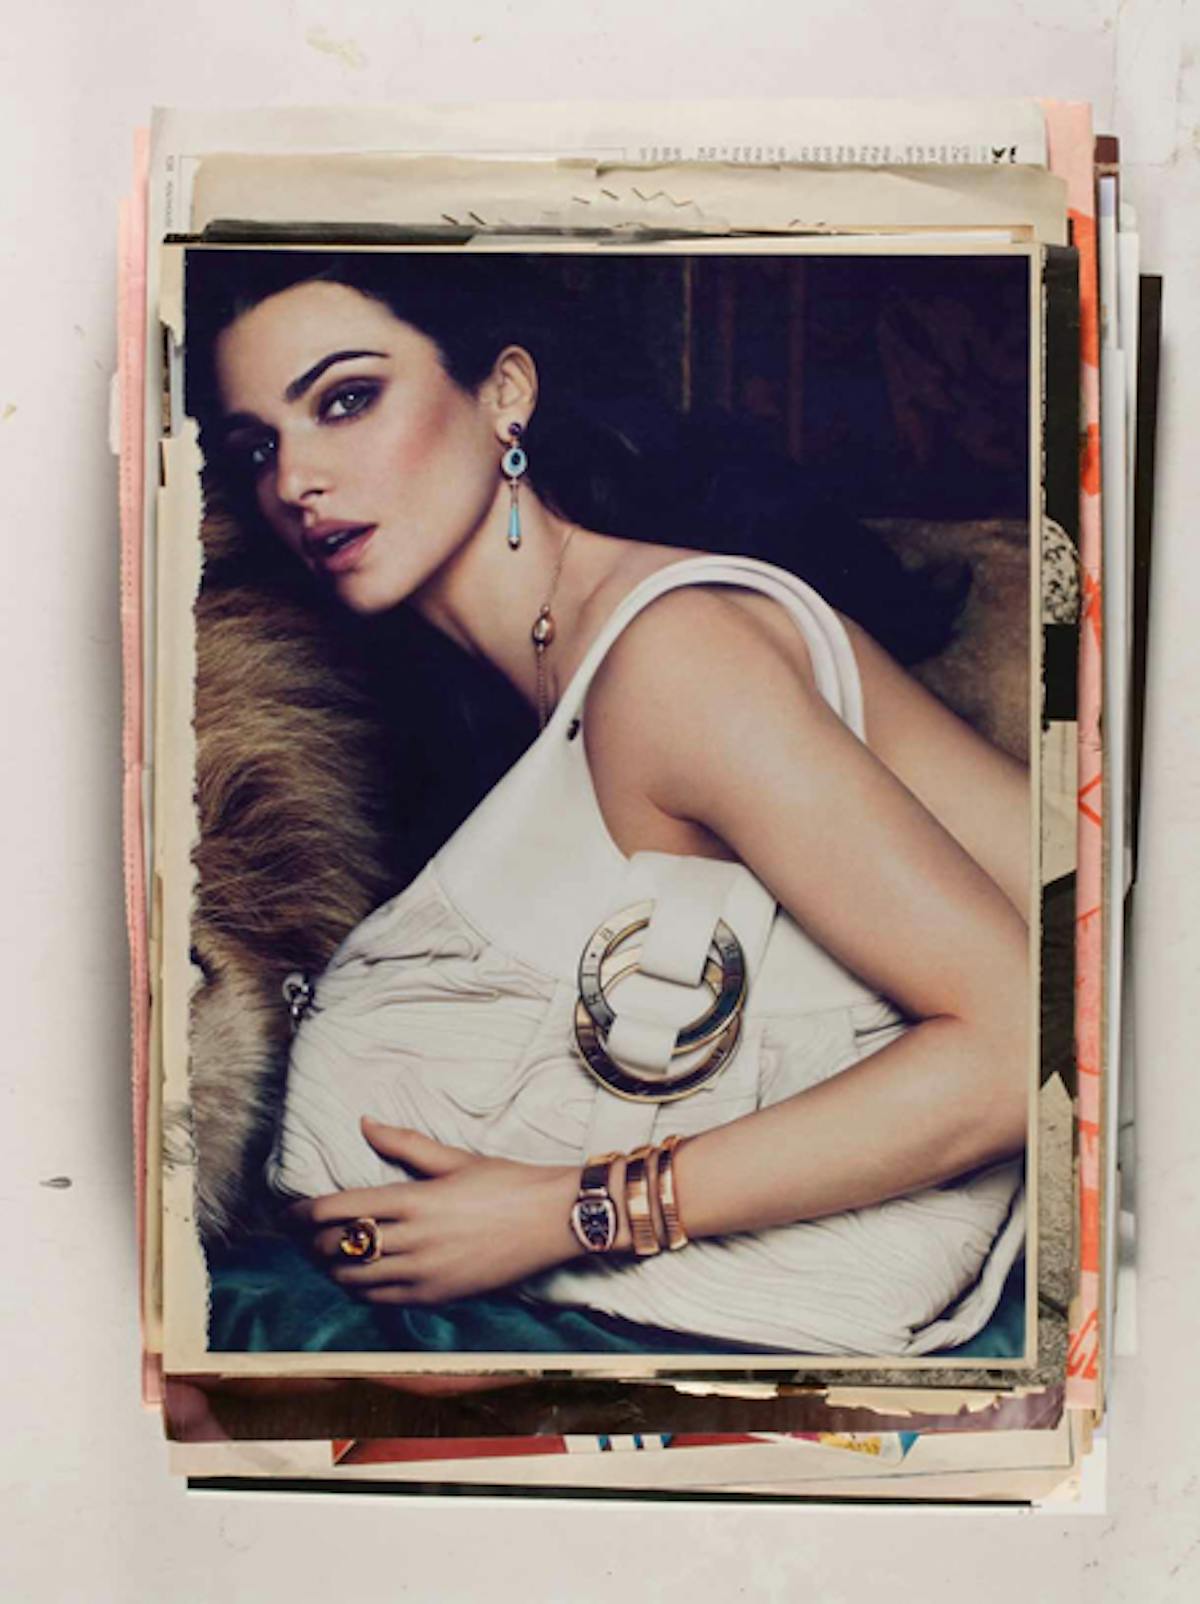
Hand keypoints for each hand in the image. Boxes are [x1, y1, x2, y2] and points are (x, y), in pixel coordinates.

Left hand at [289, 1118, 582, 1304]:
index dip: (303, 1215)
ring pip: (356, 1279)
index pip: (338, 1211)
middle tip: (302, 1236)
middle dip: (312, 1243)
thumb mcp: (454, 1158)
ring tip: (325, 1258)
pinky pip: (383, 1301)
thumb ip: (404, 1143)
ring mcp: (425, 1274)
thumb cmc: (505, 1183)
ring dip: (333, 1269)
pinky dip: (361, 1291)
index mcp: (414, 1200)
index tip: (288, 1214)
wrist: (551, 1221)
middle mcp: (414, 1241)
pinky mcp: (439, 1296)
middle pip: (340, 1248)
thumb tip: (365, 1123)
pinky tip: (356, 1280)